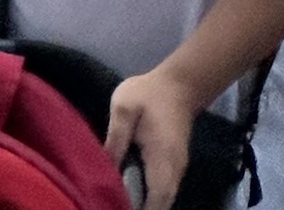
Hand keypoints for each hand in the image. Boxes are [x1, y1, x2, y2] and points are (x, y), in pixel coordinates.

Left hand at [107, 66, 199, 209]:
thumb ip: (116, 137)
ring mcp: (176, 171)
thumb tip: (106, 169)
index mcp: (163, 159)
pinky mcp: (173, 168)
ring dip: (142, 204)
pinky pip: (161, 191)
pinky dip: (147, 196)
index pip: (157, 200)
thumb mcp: (124, 106)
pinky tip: (126, 188)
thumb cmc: (148, 94)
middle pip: (160, 205)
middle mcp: (175, 172)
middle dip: (138, 208)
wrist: (177, 85)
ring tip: (115, 198)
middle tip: (110, 203)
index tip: (116, 206)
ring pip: (161, 200)